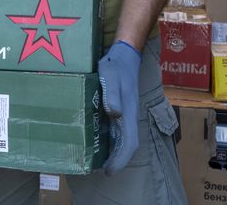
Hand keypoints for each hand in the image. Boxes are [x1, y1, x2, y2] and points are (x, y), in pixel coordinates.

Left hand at [98, 40, 141, 175]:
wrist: (125, 54)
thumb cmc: (117, 66)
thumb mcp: (110, 77)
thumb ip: (112, 96)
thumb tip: (115, 115)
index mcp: (128, 112)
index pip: (129, 143)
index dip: (120, 159)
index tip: (109, 171)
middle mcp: (128, 116)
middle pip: (127, 145)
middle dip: (116, 160)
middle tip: (101, 170)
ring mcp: (125, 113)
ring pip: (122, 138)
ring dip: (114, 151)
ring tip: (98, 161)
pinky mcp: (120, 108)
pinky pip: (117, 129)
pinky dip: (110, 140)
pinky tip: (98, 141)